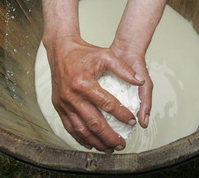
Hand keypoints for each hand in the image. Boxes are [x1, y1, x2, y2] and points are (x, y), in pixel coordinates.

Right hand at [45, 35, 144, 151]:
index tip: (131, 121)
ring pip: (81, 130)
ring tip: (109, 148)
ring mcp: (63, 103)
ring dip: (96, 142)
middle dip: (109, 137)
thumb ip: (123, 69)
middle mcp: (72, 96)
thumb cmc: (84, 52)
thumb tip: (139, 81)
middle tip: (122, 144)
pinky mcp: (58, 106)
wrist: (61, 50)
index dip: (122, 115)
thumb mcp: (106, 55)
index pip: (107, 105)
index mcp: (84, 84)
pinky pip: (69, 127)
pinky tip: (91, 143)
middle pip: (94, 123)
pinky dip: (80, 138)